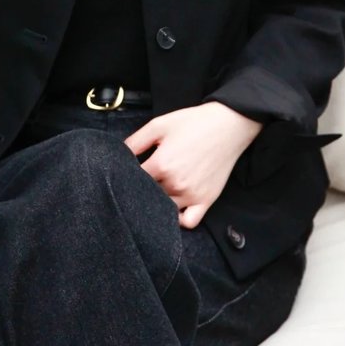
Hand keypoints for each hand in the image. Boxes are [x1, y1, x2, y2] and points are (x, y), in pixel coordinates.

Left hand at [123, 102, 263, 228]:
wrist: (228, 125)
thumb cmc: (193, 123)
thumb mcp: (158, 125)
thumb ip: (134, 141)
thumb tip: (116, 155)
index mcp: (161, 164)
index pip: (132, 181)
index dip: (126, 176)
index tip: (127, 171)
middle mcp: (175, 184)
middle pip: (147, 196)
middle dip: (141, 189)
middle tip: (144, 179)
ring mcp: (191, 195)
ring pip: (164, 209)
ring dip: (157, 202)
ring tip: (158, 189)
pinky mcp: (206, 200)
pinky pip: (188, 222)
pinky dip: (178, 218)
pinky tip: (173, 205)